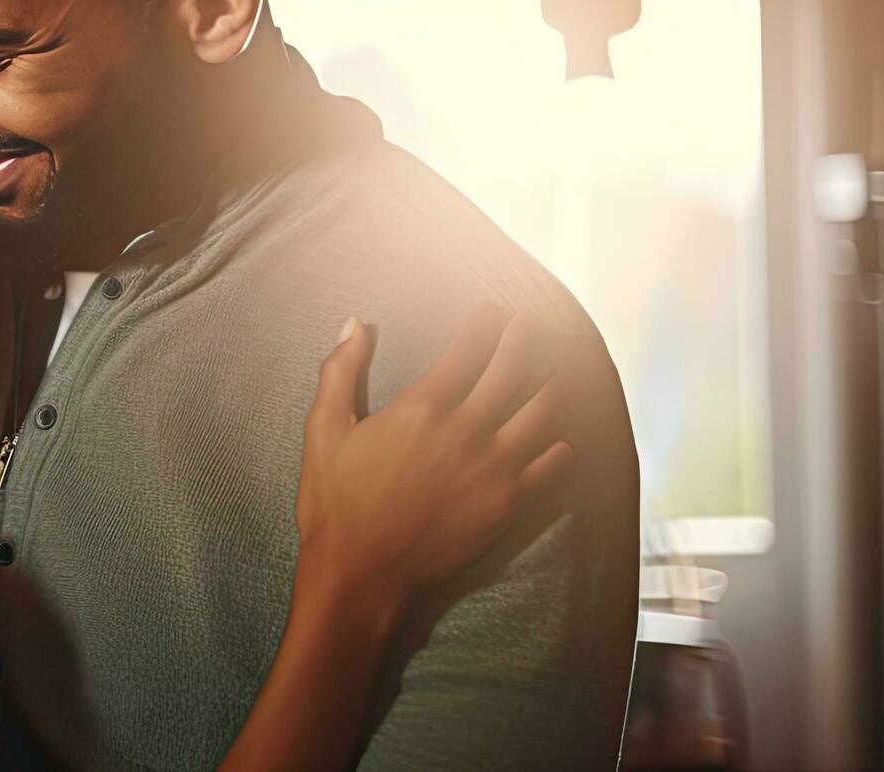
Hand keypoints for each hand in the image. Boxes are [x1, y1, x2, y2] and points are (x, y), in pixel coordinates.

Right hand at [295, 304, 574, 615]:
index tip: (491, 310)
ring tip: (553, 371)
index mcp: (421, 408)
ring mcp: (492, 468)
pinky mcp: (506, 504)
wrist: (361, 574)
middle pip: (511, 370)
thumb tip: (356, 325)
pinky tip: (560, 440)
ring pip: (540, 412)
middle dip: (523, 340)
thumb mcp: (324, 431)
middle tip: (528, 326)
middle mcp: (465, 431)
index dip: (484, 322)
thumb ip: (341, 372)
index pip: (467, 348)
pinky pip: (549, 467)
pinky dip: (559, 448)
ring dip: (549, 385)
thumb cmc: (335, 505)